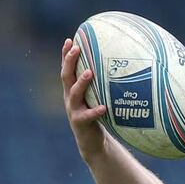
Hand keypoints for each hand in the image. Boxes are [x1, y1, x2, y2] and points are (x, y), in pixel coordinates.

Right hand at [60, 38, 108, 161]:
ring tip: (90, 72)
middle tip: (76, 49)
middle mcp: (70, 99)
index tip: (70, 40)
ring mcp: (74, 111)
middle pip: (66, 77)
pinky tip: (104, 107)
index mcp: (72, 91)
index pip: (67, 69)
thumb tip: (118, 66)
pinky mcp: (81, 124)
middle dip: (69, 62)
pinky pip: (88, 116)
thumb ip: (101, 85)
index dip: (66, 55)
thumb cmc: (98, 117)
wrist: (92, 143)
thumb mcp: (97, 98)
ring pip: (74, 94)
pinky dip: (95, 111)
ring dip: (81, 83)